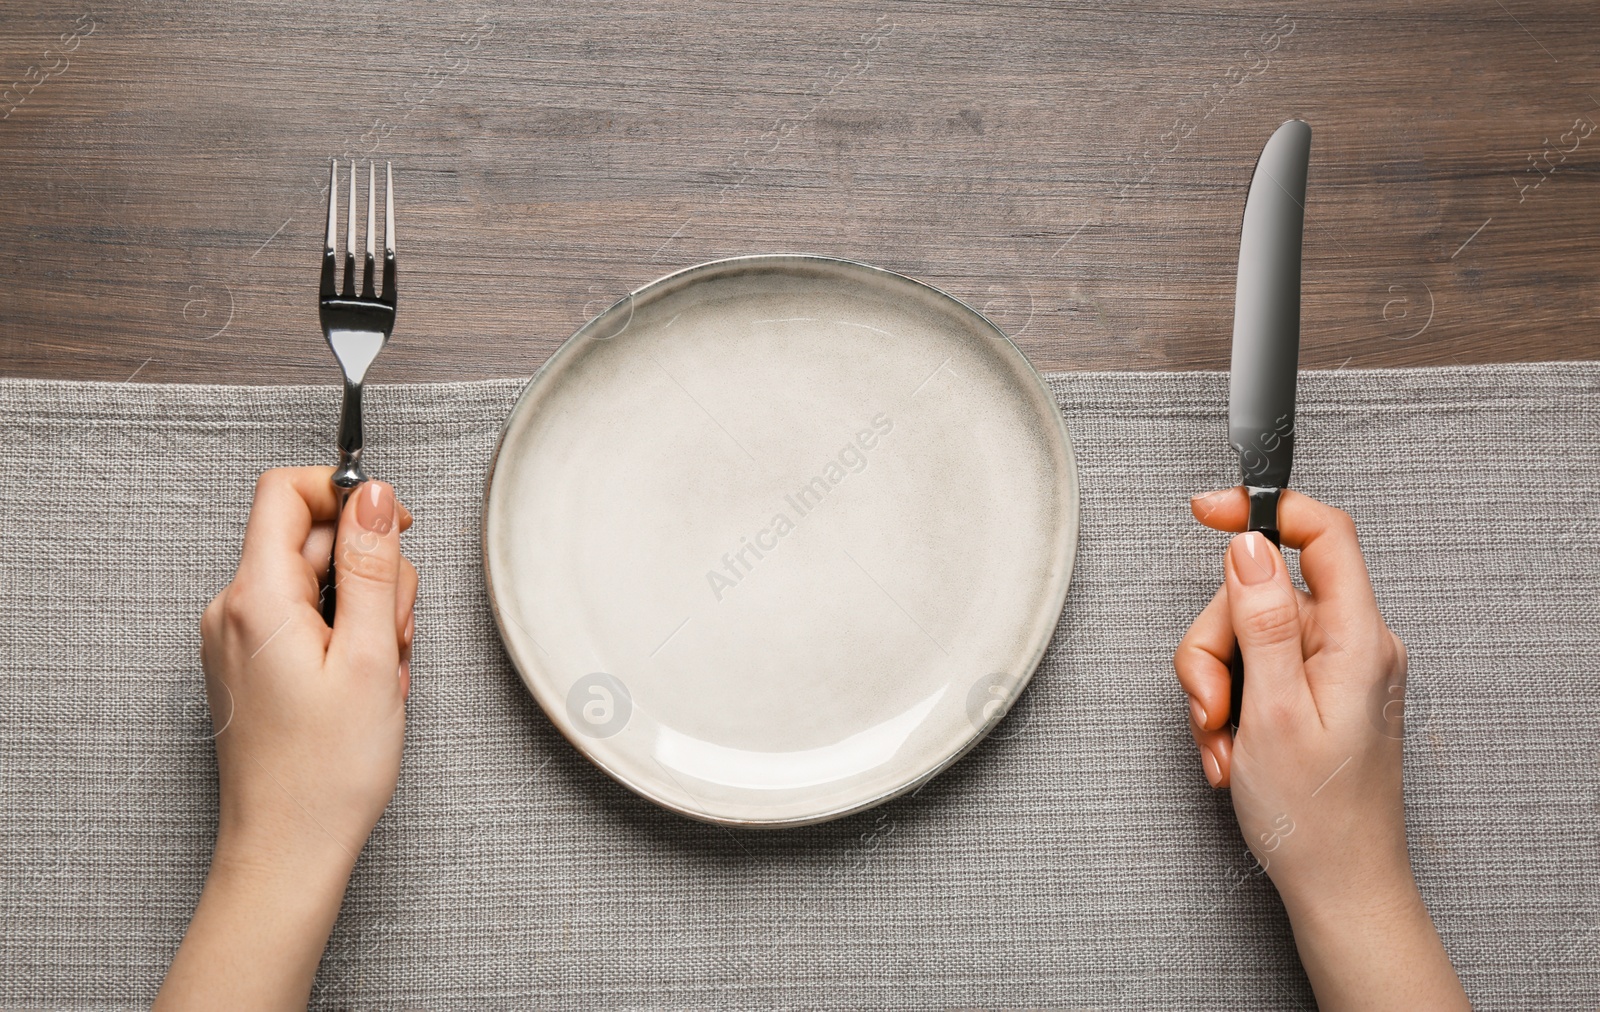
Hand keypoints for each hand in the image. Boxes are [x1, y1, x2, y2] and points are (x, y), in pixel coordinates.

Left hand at [157, 467, 416, 1009]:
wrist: (288, 851)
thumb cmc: (326, 772)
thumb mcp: (371, 656)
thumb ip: (373, 565)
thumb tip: (374, 496)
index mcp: (257, 599)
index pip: (285, 492)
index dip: (345, 495)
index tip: (390, 528)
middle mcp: (234, 610)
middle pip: (312, 539)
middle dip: (371, 572)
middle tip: (394, 634)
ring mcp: (238, 639)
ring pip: (317, 581)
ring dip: (366, 612)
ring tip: (380, 672)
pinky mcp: (251, 664)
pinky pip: (307, 619)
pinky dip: (346, 639)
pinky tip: (363, 685)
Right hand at [1174, 487, 1467, 1009]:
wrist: (1337, 887)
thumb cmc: (1315, 816)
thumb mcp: (1274, 711)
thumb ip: (1261, 620)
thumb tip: (1252, 545)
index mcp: (1355, 638)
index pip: (1323, 533)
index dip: (1264, 509)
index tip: (1205, 512)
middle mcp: (1349, 645)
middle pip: (1258, 594)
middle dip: (1213, 648)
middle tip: (1212, 708)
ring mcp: (1330, 671)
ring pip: (1242, 637)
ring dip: (1215, 689)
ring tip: (1224, 745)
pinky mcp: (1312, 695)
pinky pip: (1252, 674)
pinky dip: (1229, 710)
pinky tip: (1233, 754)